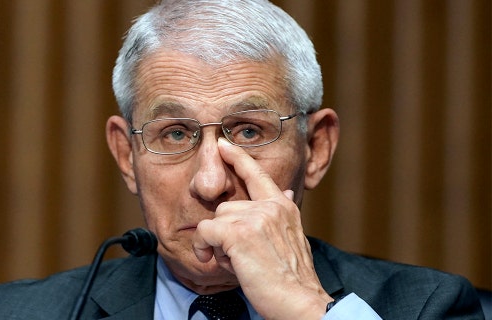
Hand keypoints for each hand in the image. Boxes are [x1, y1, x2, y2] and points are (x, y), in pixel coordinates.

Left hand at [192, 138, 331, 318]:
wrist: (300, 302)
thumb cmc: (293, 279)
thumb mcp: (292, 238)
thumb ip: (281, 215)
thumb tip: (285, 191)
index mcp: (283, 207)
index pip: (258, 174)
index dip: (238, 158)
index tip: (223, 145)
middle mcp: (271, 206)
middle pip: (226, 207)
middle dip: (225, 233)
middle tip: (242, 257)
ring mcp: (255, 217)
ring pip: (216, 220)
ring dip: (218, 244)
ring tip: (239, 263)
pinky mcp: (239, 232)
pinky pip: (206, 232)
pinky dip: (205, 247)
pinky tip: (217, 261)